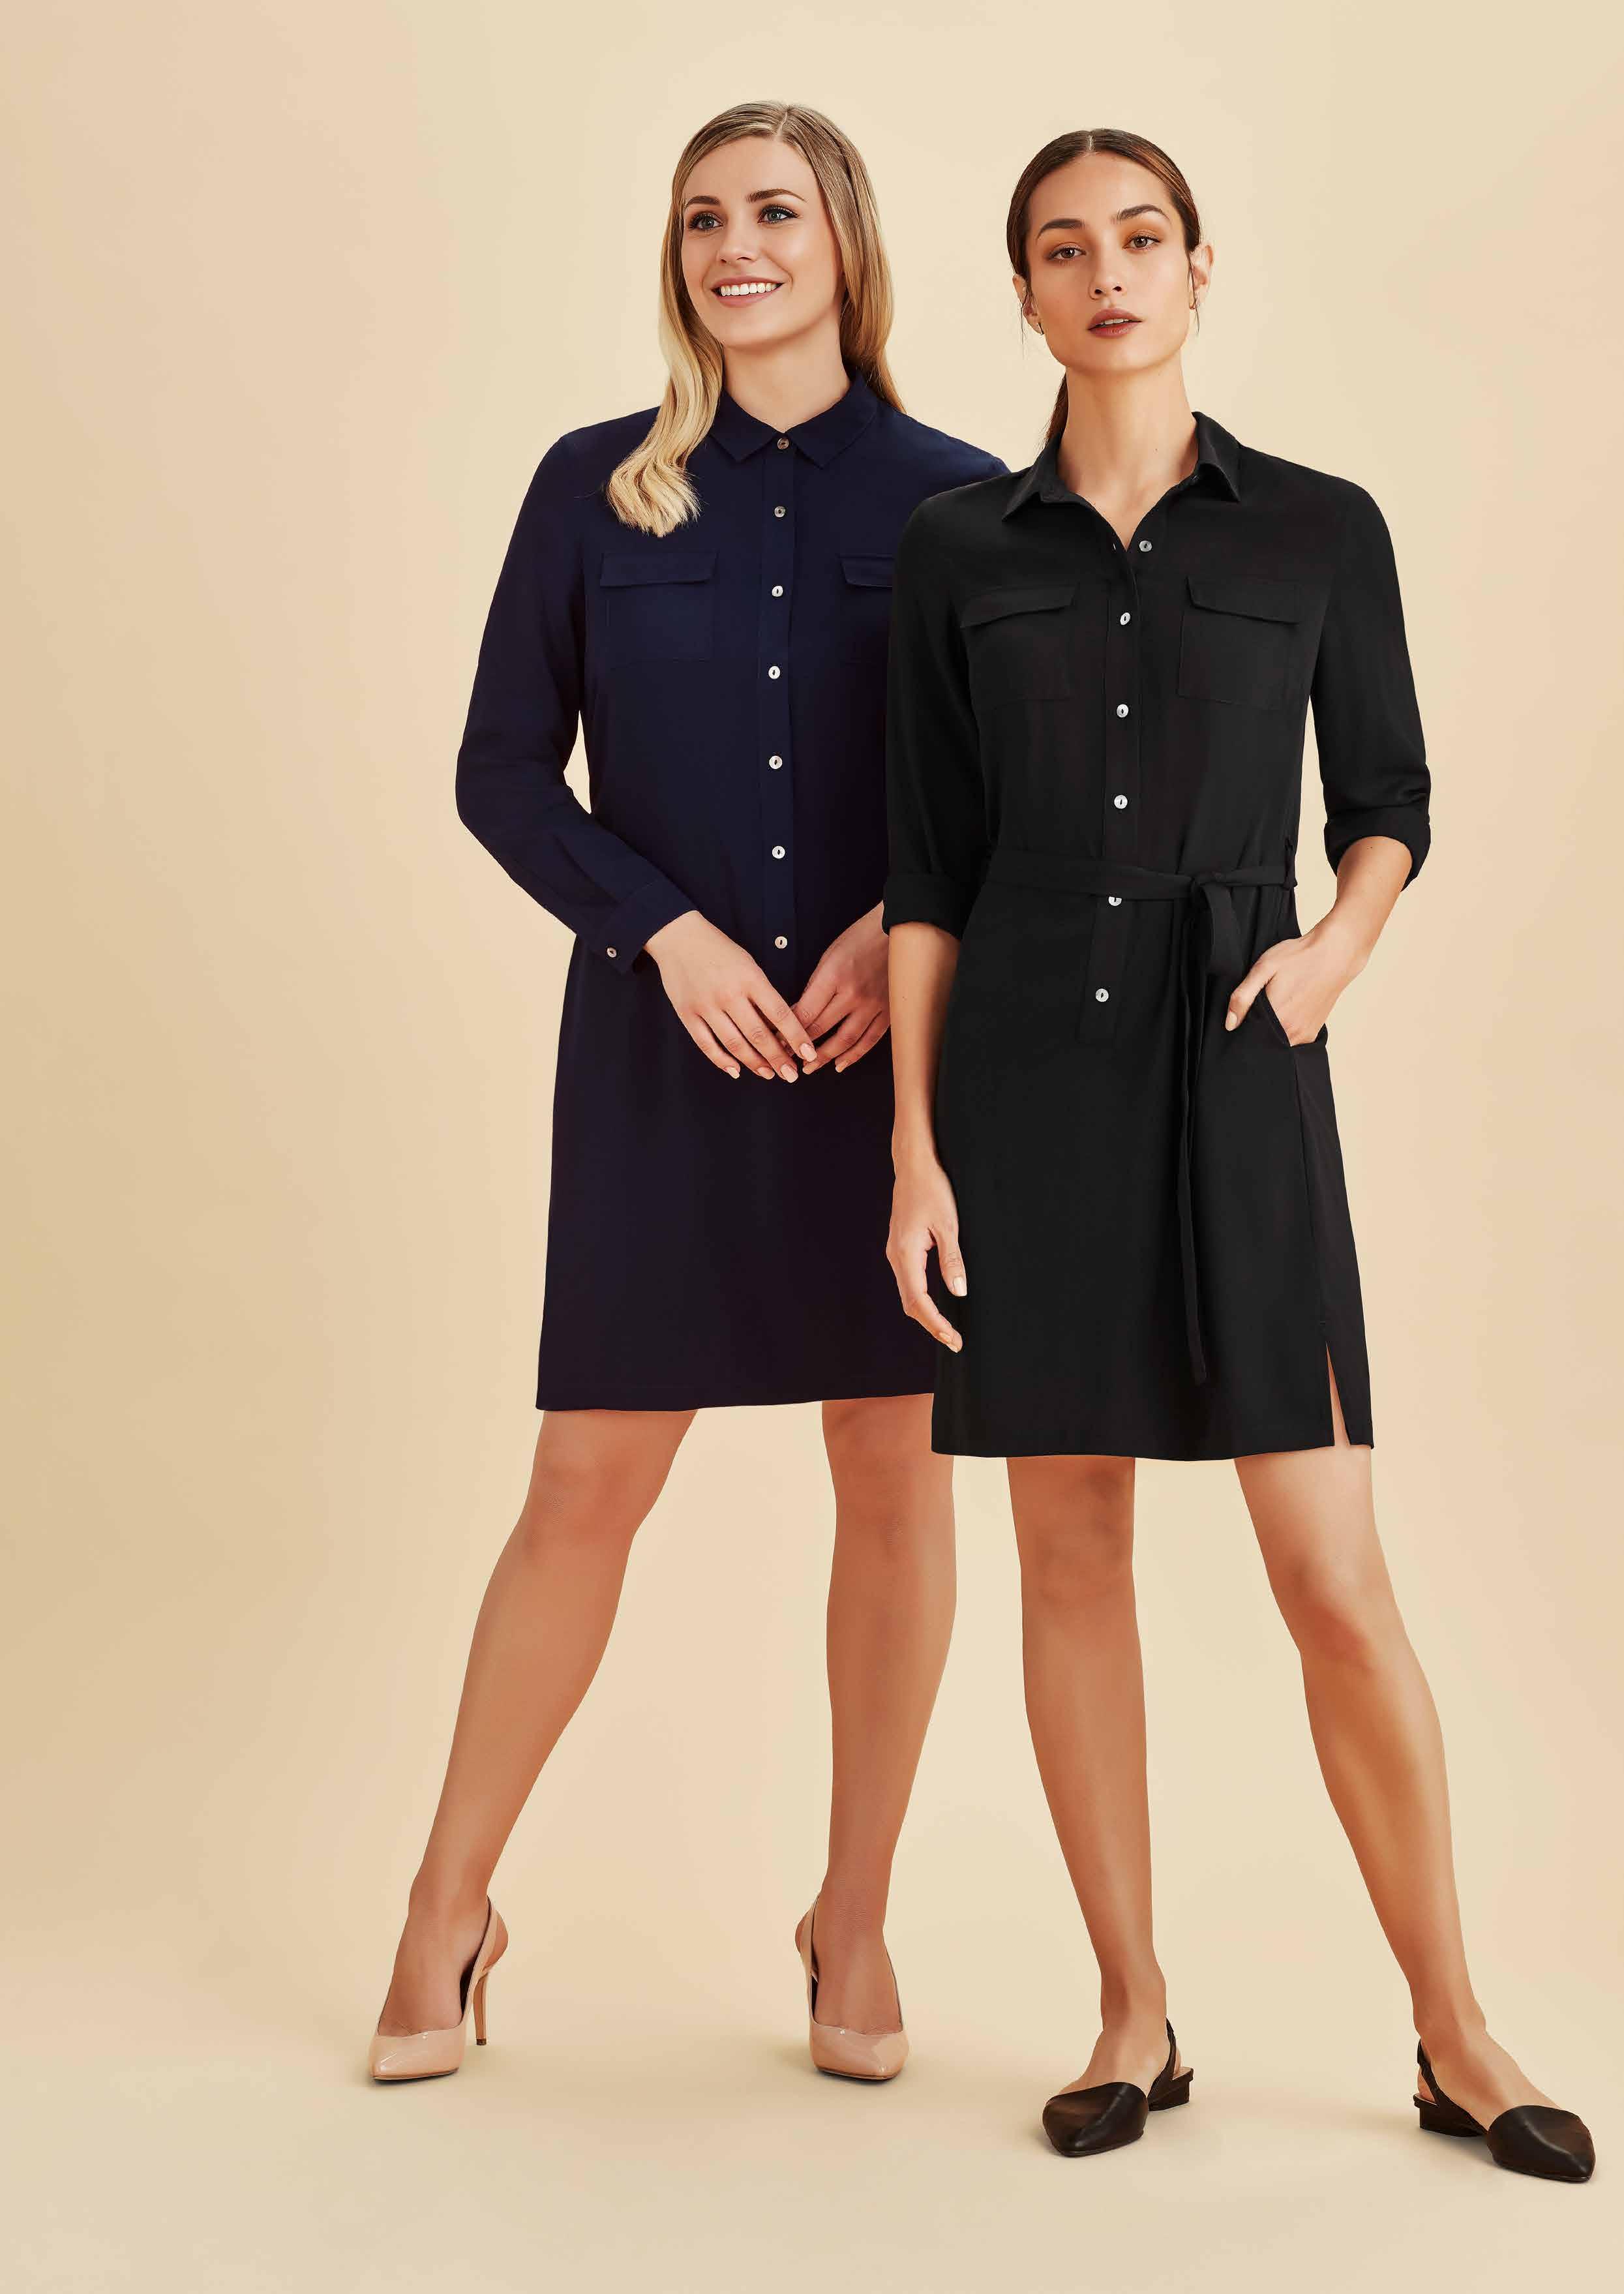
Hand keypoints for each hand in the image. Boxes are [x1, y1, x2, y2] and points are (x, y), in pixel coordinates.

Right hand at [645, 911, 816, 1080]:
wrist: (678, 937)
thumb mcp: (749, 965)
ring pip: (735, 1044)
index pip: (780, 1014)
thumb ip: (762, 994)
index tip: (808, 1053)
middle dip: (778, 1059)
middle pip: (759, 1035)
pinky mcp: (687, 1014)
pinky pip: (706, 1045)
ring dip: (754, 1063)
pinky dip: (722, 1061)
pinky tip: (736, 1070)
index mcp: (750, 978)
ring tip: (769, 1074)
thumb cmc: (719, 950)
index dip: (797, 1037)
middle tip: (791, 1075)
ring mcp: (706, 1006)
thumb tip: (779, 1029)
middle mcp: (729, 994)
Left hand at [792, 905, 889, 1072]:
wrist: (899, 931)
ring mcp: (872, 1005)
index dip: (787, 1032)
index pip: (805, 1014)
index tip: (775, 1043)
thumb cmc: (861, 938)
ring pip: (845, 1040)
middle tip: (786, 1059)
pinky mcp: (888, 1011)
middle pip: (821, 1029)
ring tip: (809, 1068)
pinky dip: (854, 1055)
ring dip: (824, 1058)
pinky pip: (869, 1040)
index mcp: (834, 977)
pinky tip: (840, 1064)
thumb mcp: (829, 956)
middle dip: (799, 1048)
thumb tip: (798, 1013)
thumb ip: (815, 986)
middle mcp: (853, 994)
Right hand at [887, 1153, 965, 1350]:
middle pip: (910, 1303)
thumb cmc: (932, 1189)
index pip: (918, 1300)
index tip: (953, 1338)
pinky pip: (910, 1281)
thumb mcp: (948, 1224)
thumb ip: (952, 1260)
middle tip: (955, 1341)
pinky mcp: (901, 1248)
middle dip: (931, 1324)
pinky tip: (937, 1305)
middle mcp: (896, 1256)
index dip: (935, 1323)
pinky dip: (922, 1298)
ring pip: (908, 1293)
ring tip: (949, 1329)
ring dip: (927, 1313)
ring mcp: (896, 1253)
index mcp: (905, 1253)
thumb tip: (958, 1292)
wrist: (914, 1164)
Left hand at [1224, 915, 1366, 1045]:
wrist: (1336, 954)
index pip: (1248, 1037)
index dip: (1242, 1027)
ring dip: (1270, 1029)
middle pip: (1262, 1042)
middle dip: (1255, 1029)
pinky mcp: (1312, 1033)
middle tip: (1260, 1003)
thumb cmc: (1300, 957)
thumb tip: (1230, 1024)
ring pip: (1276, 1041)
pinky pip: (1290, 1039)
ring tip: (1276, 1003)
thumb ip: (1243, 997)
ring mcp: (1304, 1036)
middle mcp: (1291, 1034)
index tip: (1244, 1011)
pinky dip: (1284, 1029)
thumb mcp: (1264, 969)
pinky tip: (1286, 1009)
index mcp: (1276, 1019)